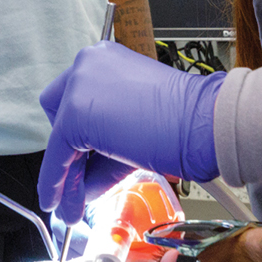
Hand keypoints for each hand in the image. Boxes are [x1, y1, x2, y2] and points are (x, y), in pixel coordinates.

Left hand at [35, 41, 222, 215]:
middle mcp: (88, 63)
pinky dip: (56, 182)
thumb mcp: (135, 127)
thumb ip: (105, 148)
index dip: (78, 138)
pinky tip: (61, 201)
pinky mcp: (75, 113)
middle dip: (68, 150)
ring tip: (74, 203)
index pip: (76, 100)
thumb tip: (83, 180)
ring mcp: (80, 84)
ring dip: (66, 175)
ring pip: (59, 139)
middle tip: (78, 178)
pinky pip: (58, 156)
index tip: (78, 161)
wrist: (205, 122)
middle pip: (58, 112)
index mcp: (106, 59)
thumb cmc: (186, 121)